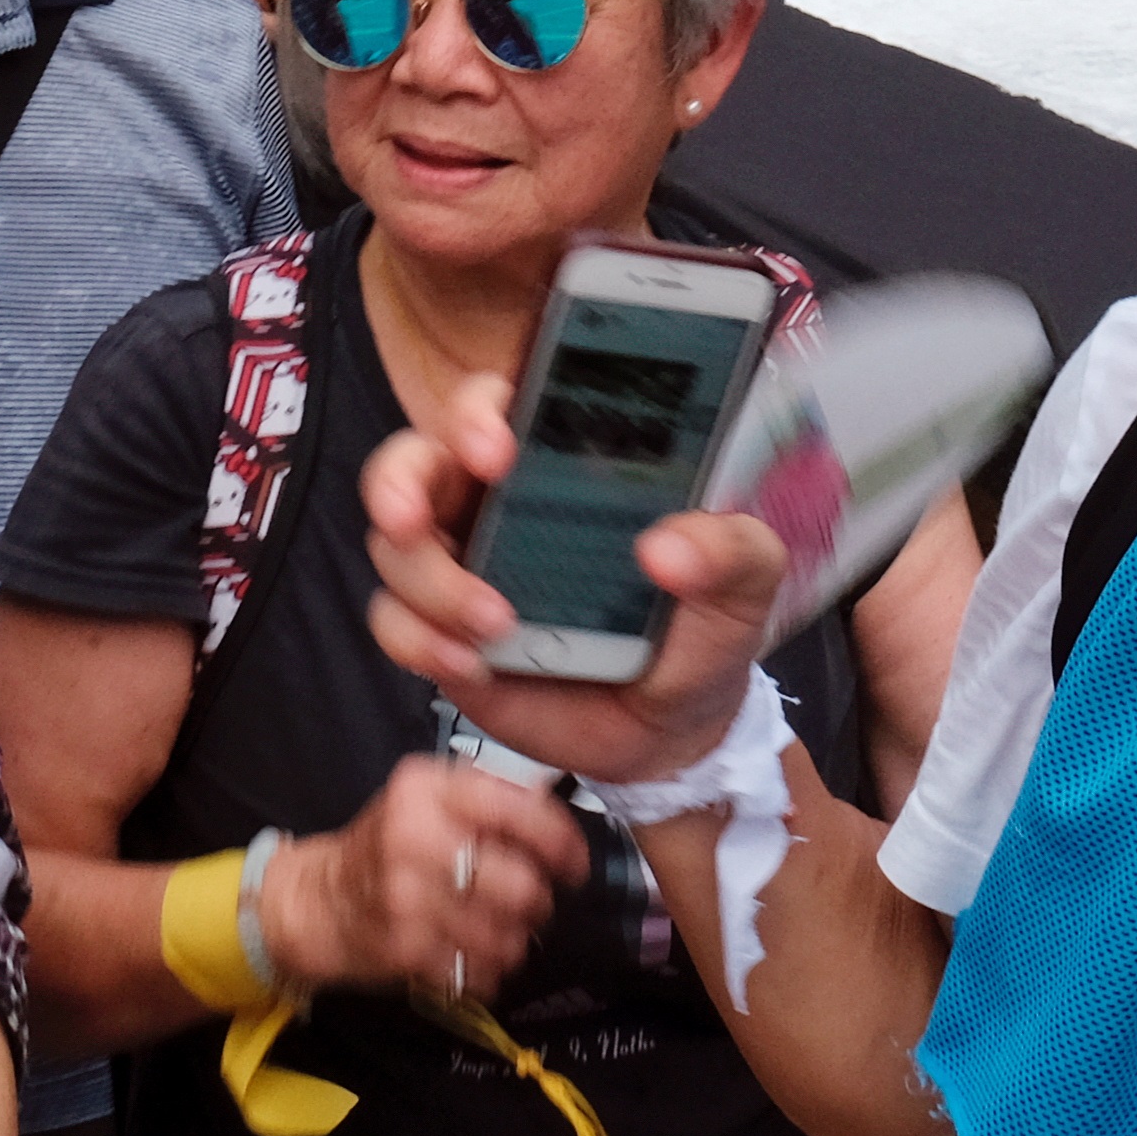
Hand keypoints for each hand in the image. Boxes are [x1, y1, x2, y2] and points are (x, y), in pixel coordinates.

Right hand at [272, 753, 590, 1003]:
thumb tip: (560, 825)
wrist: (317, 901)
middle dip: (537, 901)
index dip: (561, 842)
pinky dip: (486, 970)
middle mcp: (413, 837)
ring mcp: (407, 898)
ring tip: (495, 929)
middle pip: (522, 885)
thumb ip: (489, 799)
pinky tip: (470, 953)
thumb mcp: (427, 799)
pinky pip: (480, 973)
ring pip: (507, 936)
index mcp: (426, 789)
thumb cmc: (387, 847)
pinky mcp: (405, 949)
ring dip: (514, 940)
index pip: (519, 811)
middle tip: (527, 901)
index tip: (573, 863)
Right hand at [360, 373, 793, 786]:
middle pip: (410, 461)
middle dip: (397, 482)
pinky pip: (393, 623)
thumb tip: (668, 550)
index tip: (498, 448)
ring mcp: (461, 568)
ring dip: (430, 585)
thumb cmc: (701, 630)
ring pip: (394, 548)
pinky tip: (472, 666)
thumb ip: (731, 552)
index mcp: (559, 465)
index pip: (495, 404)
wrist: (672, 731)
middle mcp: (495, 504)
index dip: (477, 412)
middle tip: (412, 518)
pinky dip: (418, 643)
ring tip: (496, 627)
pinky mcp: (441, 633)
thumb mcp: (743, 582)